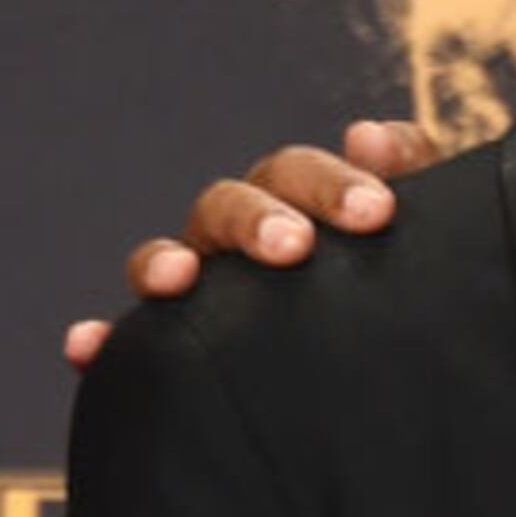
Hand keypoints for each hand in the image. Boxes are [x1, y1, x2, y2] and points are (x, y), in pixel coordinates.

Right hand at [59, 120, 444, 367]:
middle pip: (232, 205)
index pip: (304, 175)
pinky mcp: (171, 351)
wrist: (412, 382)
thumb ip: (416, 178)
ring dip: (164, 260)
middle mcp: (243, 238)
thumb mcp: (428, 240)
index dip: (333, 183)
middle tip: (296, 248)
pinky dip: (103, 339)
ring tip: (178, 278)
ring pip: (167, 258)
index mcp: (301, 205)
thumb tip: (368, 134)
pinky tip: (88, 346)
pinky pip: (125, 343)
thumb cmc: (417, 291)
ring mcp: (202, 290)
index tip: (377, 211)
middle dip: (259, 219)